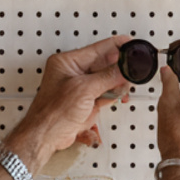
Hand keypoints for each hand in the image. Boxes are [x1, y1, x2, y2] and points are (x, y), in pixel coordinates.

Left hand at [8, 36, 130, 170]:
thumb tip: (123, 68)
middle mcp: (73, 72)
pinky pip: (105, 92)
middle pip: (104, 64)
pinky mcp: (86, 101)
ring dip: (117, 83)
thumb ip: (107, 77)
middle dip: (119, 68)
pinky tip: (119, 95)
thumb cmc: (52, 113)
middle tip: (132, 69)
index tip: (130, 44)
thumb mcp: (84, 89)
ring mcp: (80, 87)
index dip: (116, 46)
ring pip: (106, 79)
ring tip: (125, 86)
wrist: (46, 136)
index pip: (97, 49)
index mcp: (67, 62)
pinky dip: (113, 94)